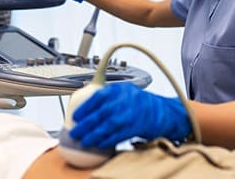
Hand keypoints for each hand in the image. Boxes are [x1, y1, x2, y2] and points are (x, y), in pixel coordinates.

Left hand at [69, 82, 191, 148]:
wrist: (160, 111)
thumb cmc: (138, 101)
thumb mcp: (122, 90)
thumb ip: (106, 95)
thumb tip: (85, 105)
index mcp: (117, 89)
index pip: (97, 97)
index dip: (84, 108)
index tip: (75, 116)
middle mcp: (123, 101)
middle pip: (100, 114)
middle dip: (85, 125)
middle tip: (75, 132)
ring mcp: (129, 114)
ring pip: (107, 127)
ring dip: (93, 136)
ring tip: (84, 141)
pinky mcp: (135, 127)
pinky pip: (117, 135)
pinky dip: (107, 141)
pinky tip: (99, 144)